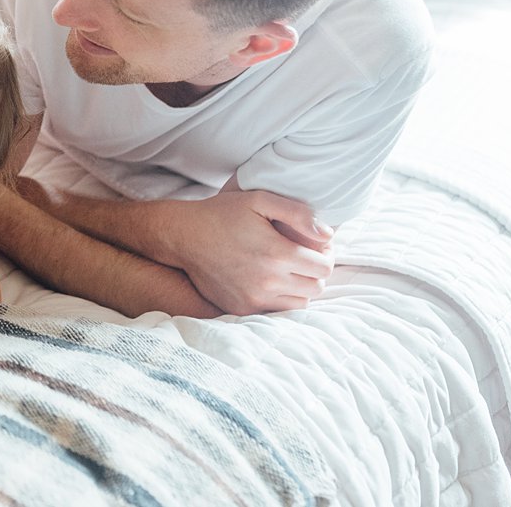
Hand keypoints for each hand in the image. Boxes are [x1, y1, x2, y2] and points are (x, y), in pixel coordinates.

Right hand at [162, 191, 333, 314]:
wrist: (183, 236)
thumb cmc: (221, 214)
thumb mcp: (259, 200)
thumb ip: (298, 214)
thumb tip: (327, 234)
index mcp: (277, 253)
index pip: (324, 267)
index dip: (326, 255)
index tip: (317, 247)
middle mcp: (268, 280)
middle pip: (316, 288)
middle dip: (315, 272)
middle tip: (304, 258)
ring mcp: (254, 297)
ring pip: (300, 303)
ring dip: (300, 288)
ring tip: (288, 270)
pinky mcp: (241, 307)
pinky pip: (275, 310)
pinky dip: (279, 298)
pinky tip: (269, 280)